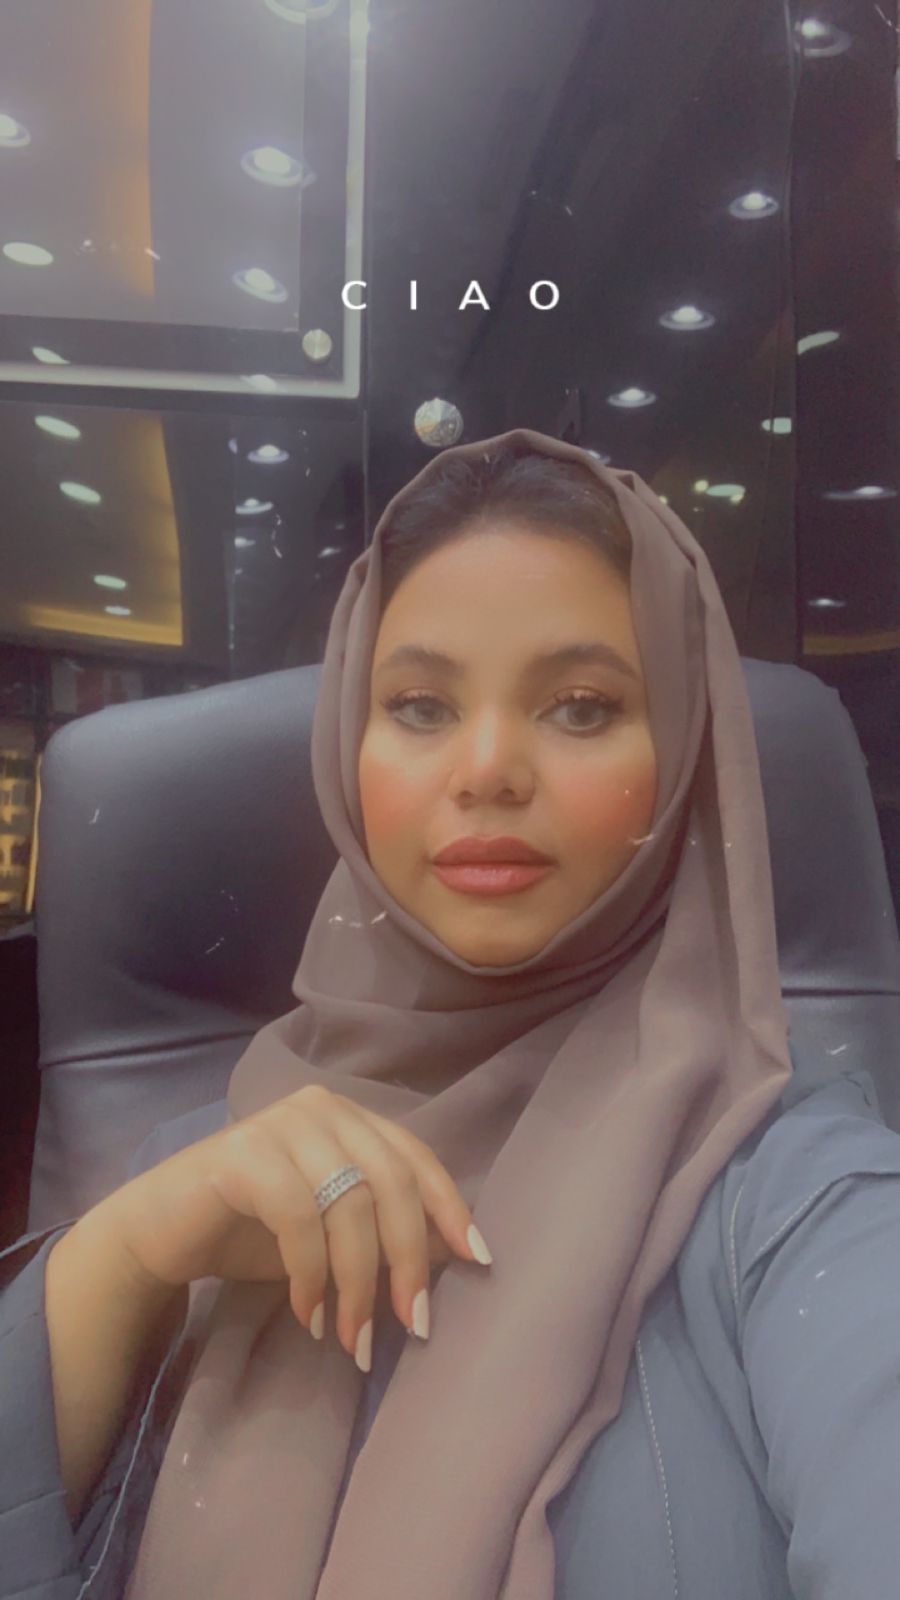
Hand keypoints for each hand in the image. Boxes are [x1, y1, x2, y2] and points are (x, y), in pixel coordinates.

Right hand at [100, 1085, 489, 1365]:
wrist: (160, 1233)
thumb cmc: (253, 1231)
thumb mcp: (330, 1230)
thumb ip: (379, 1227)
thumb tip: (450, 1258)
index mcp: (350, 1118)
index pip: (415, 1158)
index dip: (449, 1209)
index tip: (476, 1262)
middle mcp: (321, 1108)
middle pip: (391, 1183)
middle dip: (408, 1260)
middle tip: (414, 1324)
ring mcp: (281, 1123)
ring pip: (350, 1204)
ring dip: (359, 1283)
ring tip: (352, 1338)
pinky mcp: (243, 1153)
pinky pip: (299, 1218)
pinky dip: (311, 1274)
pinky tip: (308, 1314)